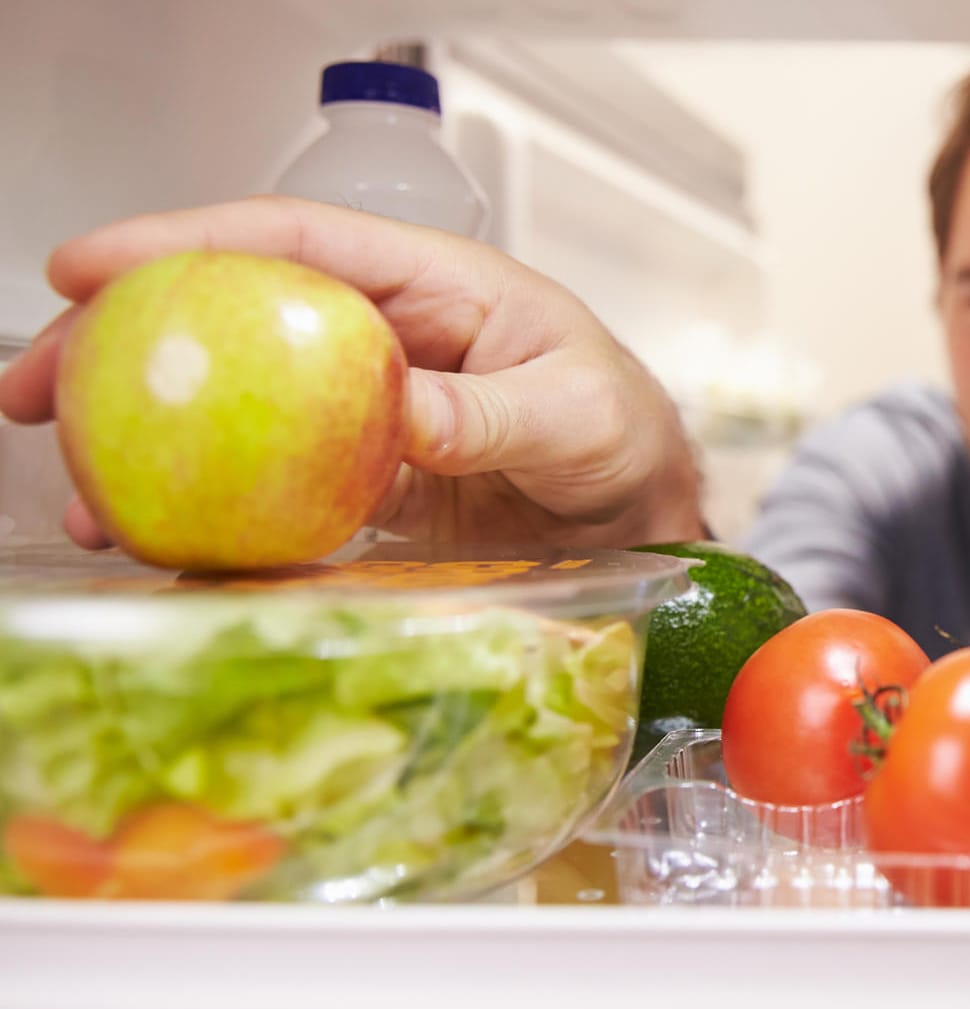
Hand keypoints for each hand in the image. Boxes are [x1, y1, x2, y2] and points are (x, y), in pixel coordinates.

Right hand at [0, 196, 704, 550]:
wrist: (640, 510)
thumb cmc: (623, 431)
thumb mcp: (577, 411)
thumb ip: (493, 412)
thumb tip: (402, 412)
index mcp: (428, 287)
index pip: (292, 243)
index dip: (185, 241)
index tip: (91, 266)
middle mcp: (379, 339)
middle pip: (229, 317)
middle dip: (121, 340)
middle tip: (30, 385)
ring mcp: (359, 412)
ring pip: (228, 404)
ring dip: (143, 438)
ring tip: (76, 486)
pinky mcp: (356, 482)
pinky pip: (264, 484)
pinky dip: (205, 510)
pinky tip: (154, 538)